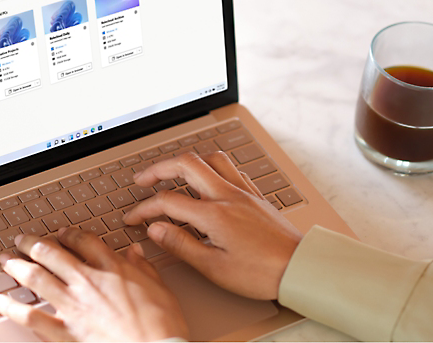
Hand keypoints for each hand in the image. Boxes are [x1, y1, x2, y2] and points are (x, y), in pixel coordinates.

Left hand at [0, 229, 188, 340]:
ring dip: (17, 267)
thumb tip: (135, 253)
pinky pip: (30, 318)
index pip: (84, 242)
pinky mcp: (65, 333)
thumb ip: (145, 269)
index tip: (61, 234)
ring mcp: (74, 307)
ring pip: (36, 278)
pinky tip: (0, 301)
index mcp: (113, 269)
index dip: (68, 234)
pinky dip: (11, 308)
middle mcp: (88, 283)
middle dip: (33, 244)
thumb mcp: (161, 289)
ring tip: (6, 261)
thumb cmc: (162, 327)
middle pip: (53, 254)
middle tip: (22, 240)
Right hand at [123, 151, 302, 299]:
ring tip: (173, 172)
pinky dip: (212, 167)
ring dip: (188, 161)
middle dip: (158, 168)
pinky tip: (210, 179)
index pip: (168, 201)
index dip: (144, 209)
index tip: (134, 219)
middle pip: (186, 164)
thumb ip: (181, 245)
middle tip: (142, 180)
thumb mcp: (214, 268)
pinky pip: (231, 169)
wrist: (299, 268)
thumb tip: (156, 229)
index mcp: (214, 214)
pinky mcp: (255, 197)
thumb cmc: (261, 273)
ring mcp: (244, 193)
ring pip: (211, 159)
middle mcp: (228, 196)